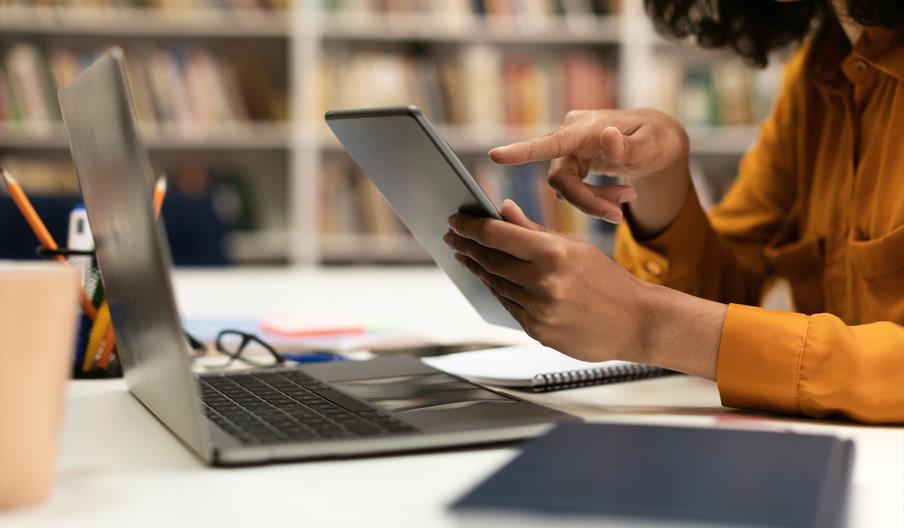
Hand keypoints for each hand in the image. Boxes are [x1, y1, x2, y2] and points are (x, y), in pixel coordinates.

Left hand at [445, 200, 650, 361]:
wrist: (636, 322)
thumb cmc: (607, 280)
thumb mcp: (574, 246)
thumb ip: (533, 230)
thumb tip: (501, 210)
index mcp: (552, 253)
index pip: (496, 235)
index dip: (470, 226)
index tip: (455, 219)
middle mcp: (542, 283)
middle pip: (489, 260)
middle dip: (467, 246)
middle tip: (453, 236)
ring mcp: (538, 310)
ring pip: (495, 284)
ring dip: (477, 268)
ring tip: (466, 255)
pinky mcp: (537, 332)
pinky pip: (509, 306)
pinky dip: (497, 290)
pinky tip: (490, 279)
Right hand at [490, 109, 689, 233]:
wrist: (658, 142)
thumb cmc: (656, 139)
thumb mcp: (651, 146)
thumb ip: (628, 147)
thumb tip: (606, 138)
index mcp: (586, 127)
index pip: (551, 143)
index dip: (523, 152)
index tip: (496, 155)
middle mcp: (571, 135)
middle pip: (560, 179)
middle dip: (588, 201)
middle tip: (619, 213)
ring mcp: (569, 150)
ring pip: (566, 188)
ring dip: (594, 200)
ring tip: (627, 199)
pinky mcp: (572, 163)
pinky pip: (573, 189)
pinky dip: (594, 198)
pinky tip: (618, 196)